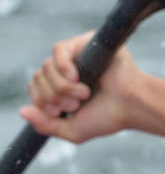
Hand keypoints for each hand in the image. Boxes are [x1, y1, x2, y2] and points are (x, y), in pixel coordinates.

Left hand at [19, 32, 140, 143]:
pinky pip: (58, 50)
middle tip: (76, 104)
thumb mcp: (71, 130)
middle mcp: (68, 70)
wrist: (133, 106)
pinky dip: (62, 66)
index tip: (61, 112)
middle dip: (53, 96)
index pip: (36, 88)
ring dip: (62, 86)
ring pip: (46, 67)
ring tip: (84, 94)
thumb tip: (22, 111)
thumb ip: (45, 125)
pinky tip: (75, 76)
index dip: (42, 101)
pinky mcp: (86, 43)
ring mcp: (76, 56)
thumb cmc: (109, 118)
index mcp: (64, 88)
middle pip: (38, 77)